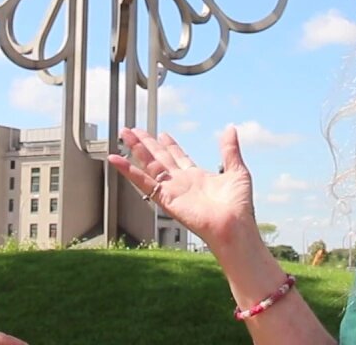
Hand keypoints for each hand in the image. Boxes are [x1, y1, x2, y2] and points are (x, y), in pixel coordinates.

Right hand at [108, 125, 256, 248]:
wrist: (234, 226)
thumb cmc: (239, 207)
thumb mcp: (238, 171)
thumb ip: (230, 150)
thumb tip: (231, 130)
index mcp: (198, 177)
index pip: (179, 157)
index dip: (170, 145)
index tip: (161, 134)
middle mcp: (182, 183)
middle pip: (159, 158)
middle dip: (146, 143)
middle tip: (133, 130)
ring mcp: (172, 190)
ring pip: (148, 165)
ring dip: (136, 149)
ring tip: (124, 134)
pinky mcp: (164, 198)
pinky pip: (142, 182)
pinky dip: (127, 170)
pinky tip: (116, 159)